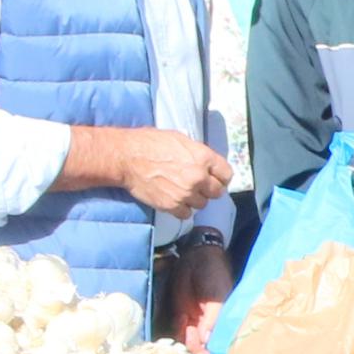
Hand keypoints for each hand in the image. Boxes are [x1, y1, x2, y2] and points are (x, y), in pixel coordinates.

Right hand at [116, 132, 233, 215]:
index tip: (214, 178)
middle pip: (217, 192)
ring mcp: (186, 193)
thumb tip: (207, 164)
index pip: (227, 174)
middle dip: (208, 189)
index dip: (220, 177)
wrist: (126, 158)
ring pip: (202, 204)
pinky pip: (186, 214)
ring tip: (182, 191)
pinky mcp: (172, 206)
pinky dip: (181, 209)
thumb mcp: (180, 140)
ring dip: (194, 199)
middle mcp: (198, 177)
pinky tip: (174, 199)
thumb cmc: (149, 143)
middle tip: (197, 186)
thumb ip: (198, 154)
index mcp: (203, 157)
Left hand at [165, 245, 230, 353]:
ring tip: (185, 321)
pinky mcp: (182, 316)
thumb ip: (212, 317)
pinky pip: (179, 332)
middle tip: (191, 338)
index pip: (219, 345)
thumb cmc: (213, 273)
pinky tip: (180, 317)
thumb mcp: (216, 294)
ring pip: (190, 343)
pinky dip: (177, 329)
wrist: (196, 257)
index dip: (212, 353)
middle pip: (204, 349)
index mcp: (224, 322)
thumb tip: (207, 339)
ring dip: (186, 339)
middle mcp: (211, 326)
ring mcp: (196, 322)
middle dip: (197, 349)